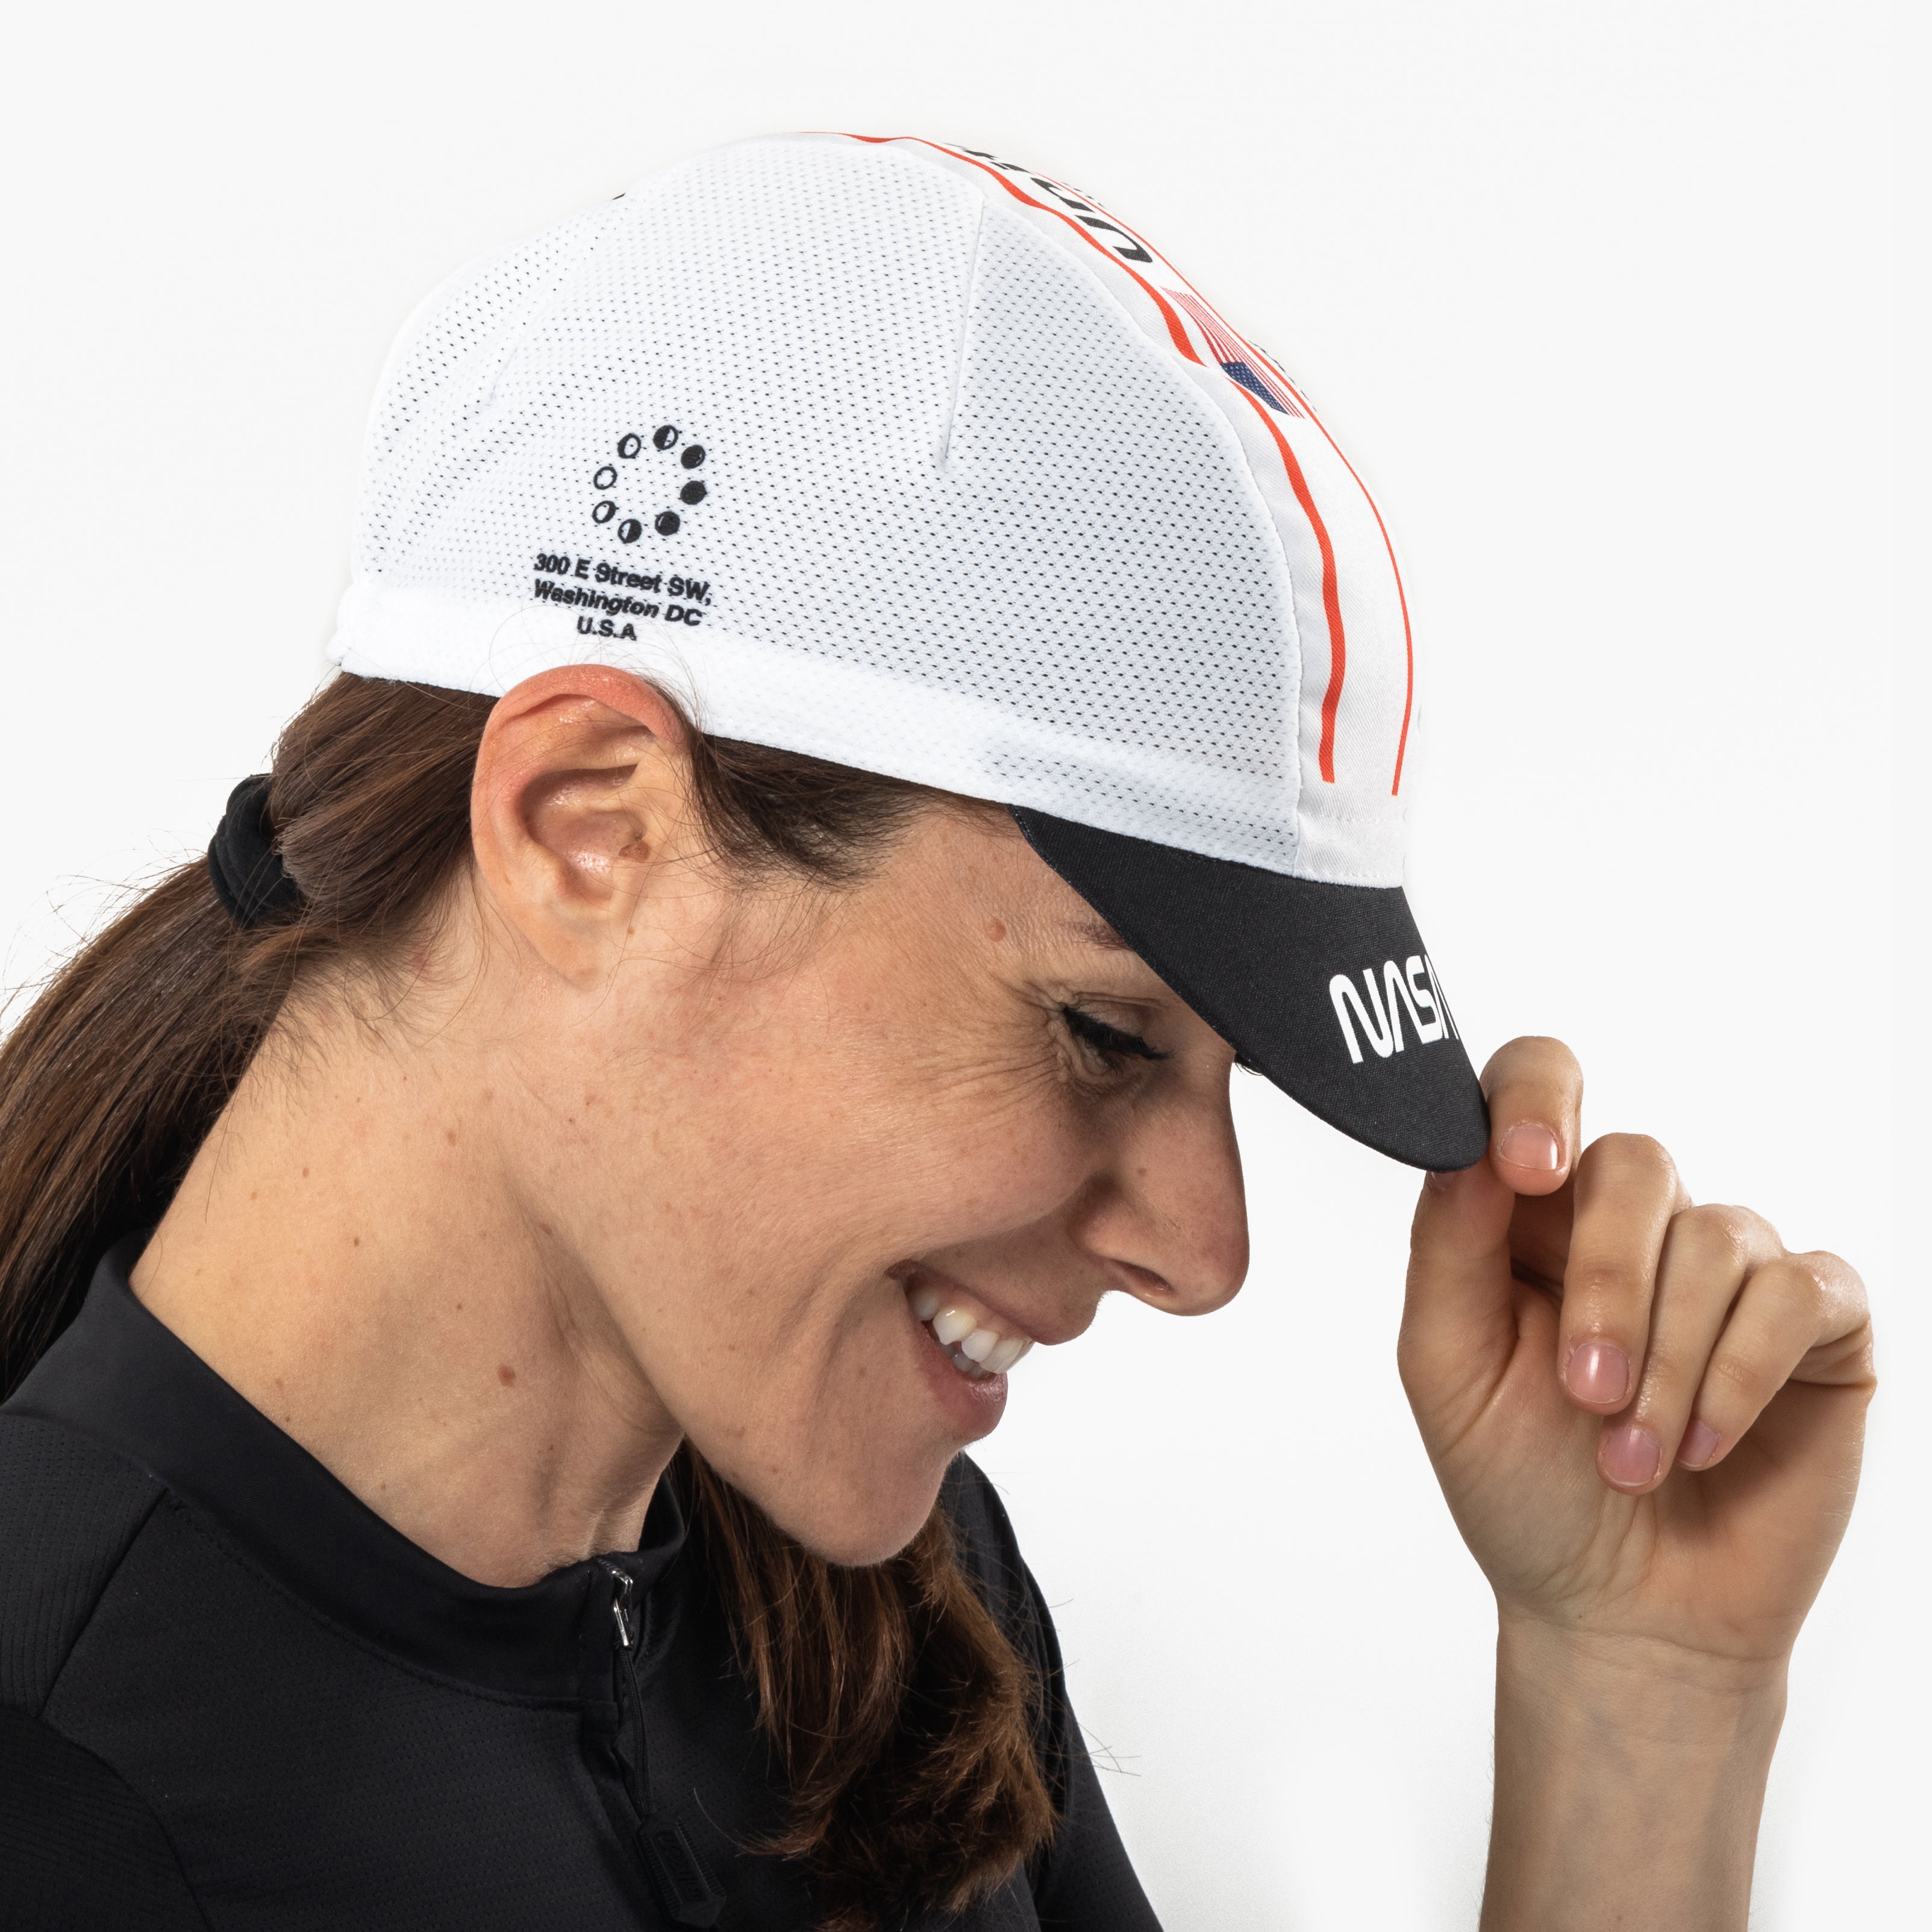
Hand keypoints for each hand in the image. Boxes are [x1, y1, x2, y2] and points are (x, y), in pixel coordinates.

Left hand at [1400, 1036, 1873, 1675]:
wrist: (1619, 1611)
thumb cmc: (1521, 1487)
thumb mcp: (1450, 1368)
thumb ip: (1450, 1246)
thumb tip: (1466, 1146)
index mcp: (1531, 1214)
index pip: (1537, 1084)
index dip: (1534, 1099)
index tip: (1527, 1166)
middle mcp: (1632, 1222)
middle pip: (1635, 1162)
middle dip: (1606, 1283)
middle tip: (1584, 1393)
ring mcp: (1729, 1264)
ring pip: (1715, 1236)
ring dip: (1668, 1361)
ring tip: (1632, 1456)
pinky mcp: (1814, 1319)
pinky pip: (1796, 1289)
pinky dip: (1739, 1374)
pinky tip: (1705, 1443)